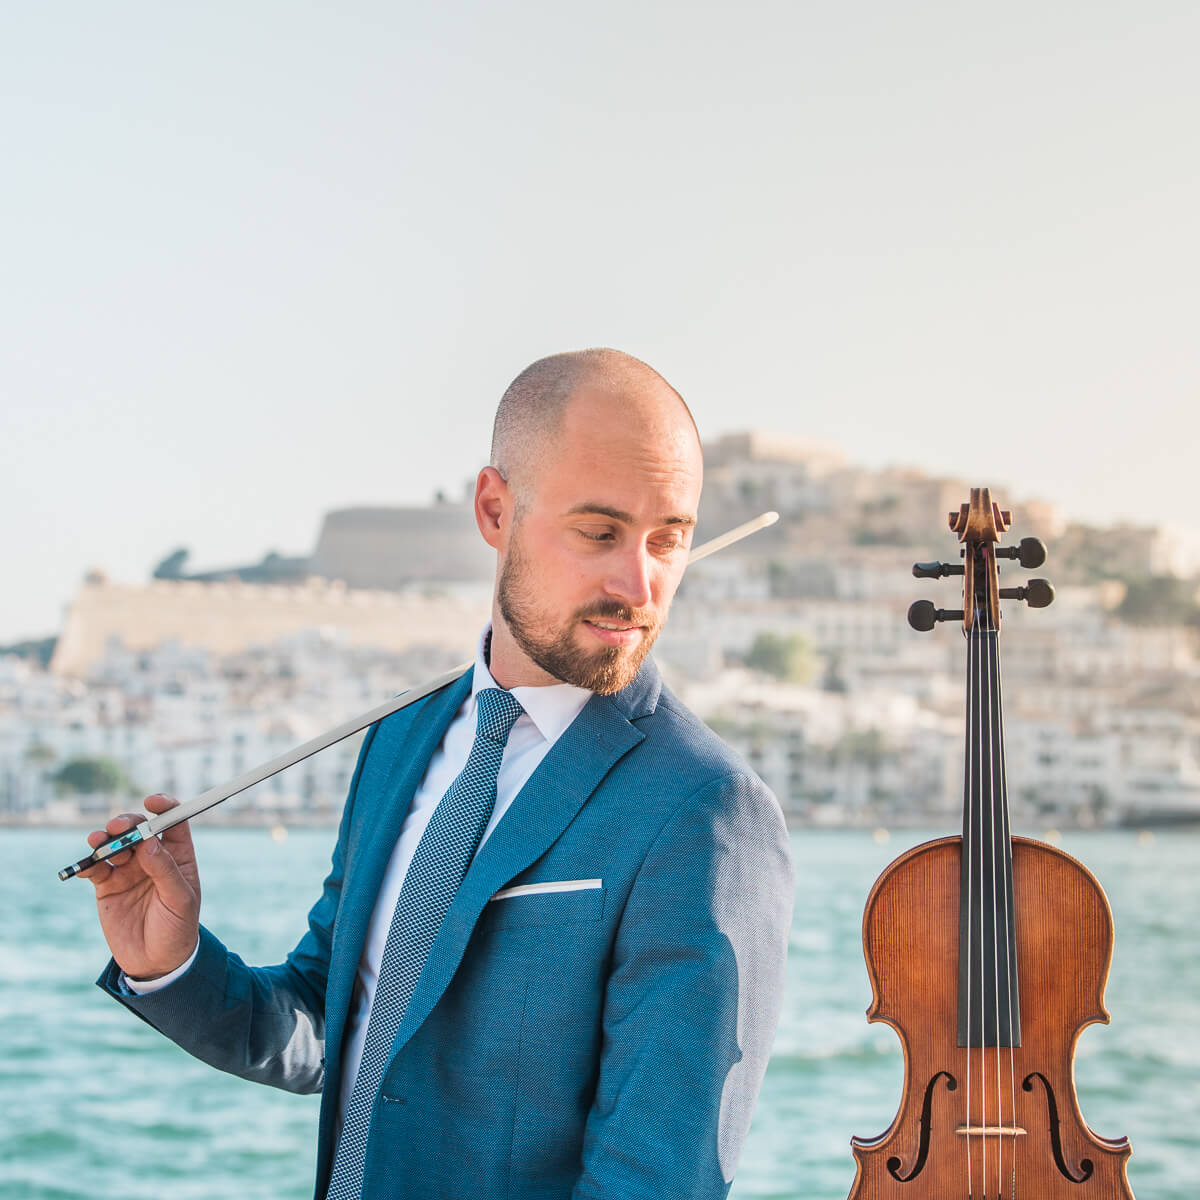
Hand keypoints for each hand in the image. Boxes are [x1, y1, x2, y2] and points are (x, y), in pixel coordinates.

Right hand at [81, 794, 201, 980]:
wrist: (156, 961)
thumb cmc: (177, 928)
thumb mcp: (179, 900)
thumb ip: (165, 870)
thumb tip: (150, 841)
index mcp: (178, 856)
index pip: (173, 822)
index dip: (164, 806)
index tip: (152, 801)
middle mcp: (152, 858)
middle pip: (138, 829)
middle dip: (127, 823)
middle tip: (118, 827)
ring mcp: (128, 870)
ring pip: (114, 845)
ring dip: (105, 840)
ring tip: (100, 843)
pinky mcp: (107, 886)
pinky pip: (95, 869)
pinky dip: (88, 864)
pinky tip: (85, 868)